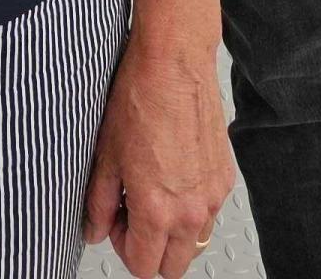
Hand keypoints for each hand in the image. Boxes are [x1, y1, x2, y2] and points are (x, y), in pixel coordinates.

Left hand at [83, 31, 233, 277]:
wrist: (174, 62)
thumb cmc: (139, 97)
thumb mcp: (106, 154)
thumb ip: (99, 202)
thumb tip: (94, 229)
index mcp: (158, 210)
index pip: (143, 266)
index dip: (123, 246)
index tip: (116, 221)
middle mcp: (191, 211)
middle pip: (173, 266)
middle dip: (150, 247)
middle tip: (132, 211)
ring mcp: (213, 196)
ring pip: (194, 242)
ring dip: (173, 230)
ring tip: (153, 190)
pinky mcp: (225, 177)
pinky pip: (209, 211)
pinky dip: (191, 205)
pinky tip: (173, 172)